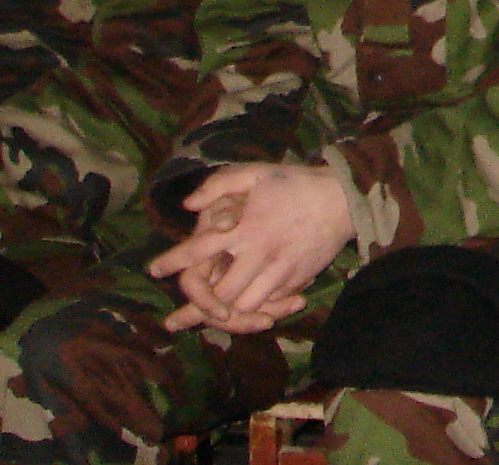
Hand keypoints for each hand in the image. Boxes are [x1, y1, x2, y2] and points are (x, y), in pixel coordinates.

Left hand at [149, 164, 351, 333]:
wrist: (344, 198)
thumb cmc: (296, 183)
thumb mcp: (257, 173)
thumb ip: (220, 184)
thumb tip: (188, 205)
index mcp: (245, 226)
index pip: (199, 249)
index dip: (173, 261)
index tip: (154, 270)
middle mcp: (259, 253)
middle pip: (218, 293)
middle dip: (193, 309)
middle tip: (173, 320)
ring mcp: (278, 270)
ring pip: (242, 307)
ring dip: (221, 317)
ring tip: (201, 324)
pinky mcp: (295, 280)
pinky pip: (268, 306)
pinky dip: (252, 314)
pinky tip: (238, 317)